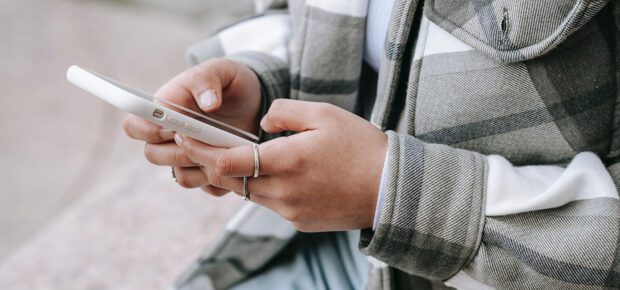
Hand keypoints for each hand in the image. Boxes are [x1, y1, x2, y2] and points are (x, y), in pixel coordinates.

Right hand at [122, 58, 261, 194]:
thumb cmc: (228, 82)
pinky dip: (222, 179)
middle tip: (202, 142)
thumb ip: (207, 80)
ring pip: (181, 176)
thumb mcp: (219, 70)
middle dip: (177, 152)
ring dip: (201, 167)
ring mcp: (189, 158)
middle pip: (153, 155)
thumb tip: (208, 103)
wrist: (253, 100)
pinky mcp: (210, 173)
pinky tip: (237, 162)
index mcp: (162, 110)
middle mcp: (170, 138)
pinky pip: (209, 188)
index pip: (133, 125)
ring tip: (225, 150)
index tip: (171, 129)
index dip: (146, 131)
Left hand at [176, 99, 387, 231]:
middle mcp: (282, 191)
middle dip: (211, 162)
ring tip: (236, 155)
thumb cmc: (361, 147)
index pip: (227, 161)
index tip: (185, 137)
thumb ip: (283, 111)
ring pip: (249, 192)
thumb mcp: (324, 114)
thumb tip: (260, 120)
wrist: (391, 189)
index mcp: (286, 161)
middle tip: (199, 144)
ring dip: (238, 175)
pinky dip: (263, 188)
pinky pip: (270, 203)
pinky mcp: (299, 222)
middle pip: (231, 180)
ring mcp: (289, 211)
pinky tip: (274, 174)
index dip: (201, 149)